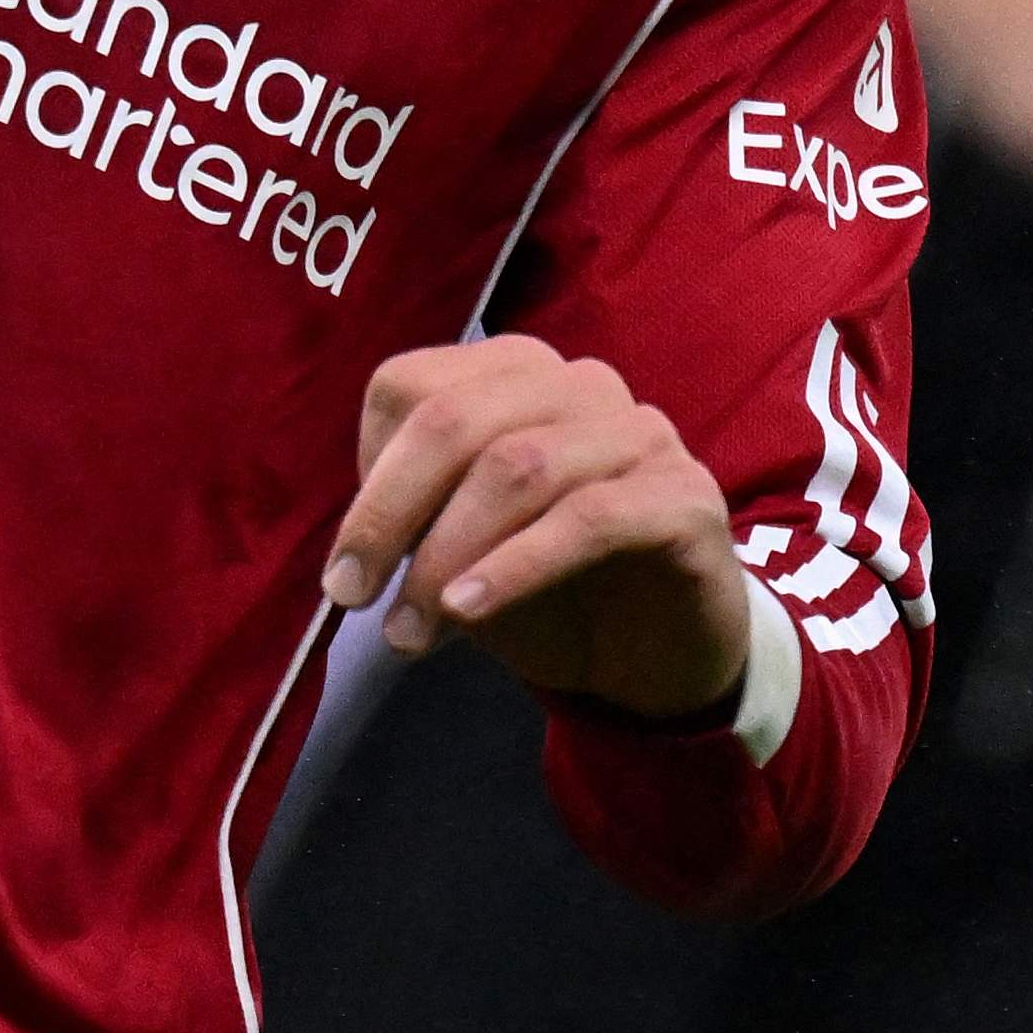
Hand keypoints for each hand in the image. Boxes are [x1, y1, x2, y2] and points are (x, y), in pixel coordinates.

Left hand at [320, 336, 748, 722]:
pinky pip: (588, 518)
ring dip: (445, 555)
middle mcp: (579, 384)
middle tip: (353, 597)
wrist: (660, 657)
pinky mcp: (684, 496)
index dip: (370, 474)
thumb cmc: (552, 591)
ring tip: (410, 632)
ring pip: (518, 465)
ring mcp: (639, 433)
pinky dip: (516, 566)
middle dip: (389, 514)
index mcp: (513, 375)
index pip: (413, 385)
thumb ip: (414, 529)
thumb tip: (351, 553)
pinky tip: (470, 609)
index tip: (348, 566)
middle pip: (457, 419)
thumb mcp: (461, 556)